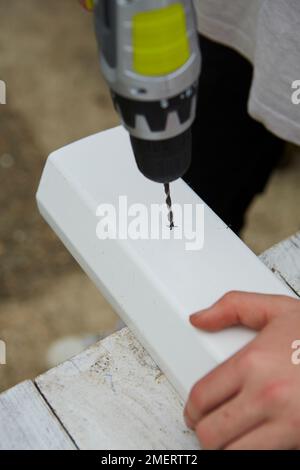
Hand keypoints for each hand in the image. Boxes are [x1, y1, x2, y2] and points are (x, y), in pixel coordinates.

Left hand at [184, 291, 299, 449]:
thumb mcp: (278, 309)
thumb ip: (233, 307)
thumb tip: (199, 318)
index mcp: (254, 363)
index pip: (201, 398)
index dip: (191, 409)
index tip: (194, 412)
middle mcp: (268, 396)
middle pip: (212, 433)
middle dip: (205, 432)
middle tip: (208, 427)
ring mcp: (288, 423)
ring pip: (233, 455)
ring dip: (225, 449)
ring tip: (229, 438)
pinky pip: (264, 461)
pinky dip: (252, 455)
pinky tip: (254, 443)